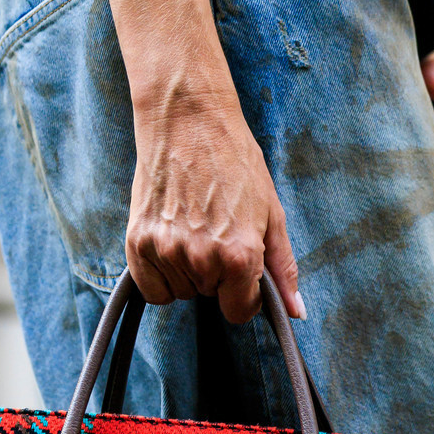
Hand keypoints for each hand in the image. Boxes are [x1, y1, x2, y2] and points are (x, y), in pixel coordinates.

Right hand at [125, 86, 304, 325]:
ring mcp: (167, 251)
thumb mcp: (271, 213)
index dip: (243, 294)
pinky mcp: (138, 243)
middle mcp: (202, 258)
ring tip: (192, 225)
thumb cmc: (235, 162)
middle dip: (216, 274)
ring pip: (182, 291)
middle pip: (210, 297)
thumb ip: (283, 268)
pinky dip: (160, 274)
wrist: (188, 121)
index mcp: (240, 255)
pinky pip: (152, 289)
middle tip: (215, 229)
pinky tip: (170, 239)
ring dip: (188, 270)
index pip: (239, 312)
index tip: (240, 269)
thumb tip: (296, 312)